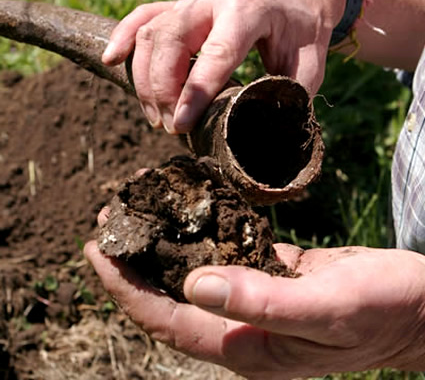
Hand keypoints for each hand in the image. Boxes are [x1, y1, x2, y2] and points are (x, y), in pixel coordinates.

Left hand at [85, 210, 424, 378]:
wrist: (418, 306)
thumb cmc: (382, 311)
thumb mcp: (327, 308)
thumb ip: (262, 301)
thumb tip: (195, 283)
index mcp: (247, 346)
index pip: (167, 320)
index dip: (126, 289)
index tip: (98, 251)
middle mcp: (243, 327)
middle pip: (171, 297)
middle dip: (135, 262)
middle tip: (112, 220)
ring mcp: (256, 300)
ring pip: (195, 273)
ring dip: (165, 244)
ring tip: (142, 210)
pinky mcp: (272, 275)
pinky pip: (226, 253)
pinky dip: (203, 234)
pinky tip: (193, 211)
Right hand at [102, 0, 345, 133]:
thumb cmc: (304, 26)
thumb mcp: (309, 63)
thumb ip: (289, 97)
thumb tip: (268, 133)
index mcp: (248, 11)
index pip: (214, 55)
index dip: (194, 94)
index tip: (180, 126)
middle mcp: (214, 0)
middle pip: (170, 42)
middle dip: (162, 89)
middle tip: (169, 126)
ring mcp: (194, 1)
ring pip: (152, 33)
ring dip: (145, 78)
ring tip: (154, 115)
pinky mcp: (183, 6)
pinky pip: (145, 15)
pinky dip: (125, 36)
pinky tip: (112, 59)